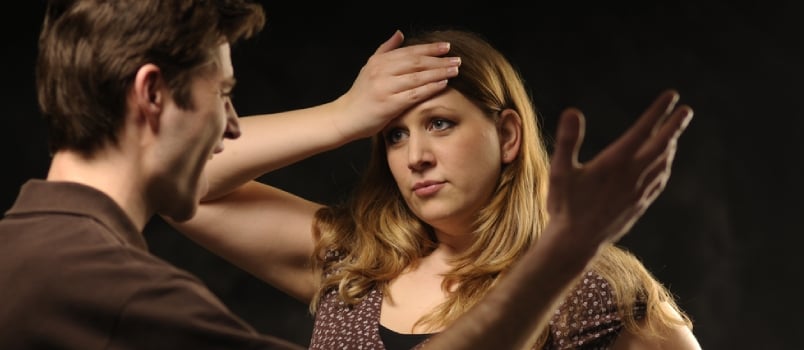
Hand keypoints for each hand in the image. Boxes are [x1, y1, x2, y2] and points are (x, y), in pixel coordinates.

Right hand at [330, 30, 460, 139]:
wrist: (345, 117)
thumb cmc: (361, 94)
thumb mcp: (369, 67)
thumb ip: (386, 50)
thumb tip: (400, 34)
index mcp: (379, 61)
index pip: (410, 51)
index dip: (430, 48)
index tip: (446, 47)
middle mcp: (382, 71)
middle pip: (416, 62)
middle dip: (439, 60)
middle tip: (457, 60)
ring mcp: (385, 87)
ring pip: (418, 77)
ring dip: (439, 72)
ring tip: (455, 70)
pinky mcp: (389, 104)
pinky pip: (414, 94)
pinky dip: (430, 88)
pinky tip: (443, 84)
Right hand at [546, 89, 692, 249]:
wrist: (575, 242)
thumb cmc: (564, 205)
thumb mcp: (559, 171)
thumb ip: (567, 140)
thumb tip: (573, 111)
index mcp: (615, 163)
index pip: (642, 131)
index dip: (658, 112)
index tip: (671, 96)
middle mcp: (632, 176)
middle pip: (661, 145)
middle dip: (674, 126)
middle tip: (686, 111)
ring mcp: (638, 192)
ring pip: (663, 164)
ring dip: (671, 146)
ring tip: (674, 135)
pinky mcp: (638, 205)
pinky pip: (659, 181)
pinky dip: (665, 167)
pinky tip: (664, 165)